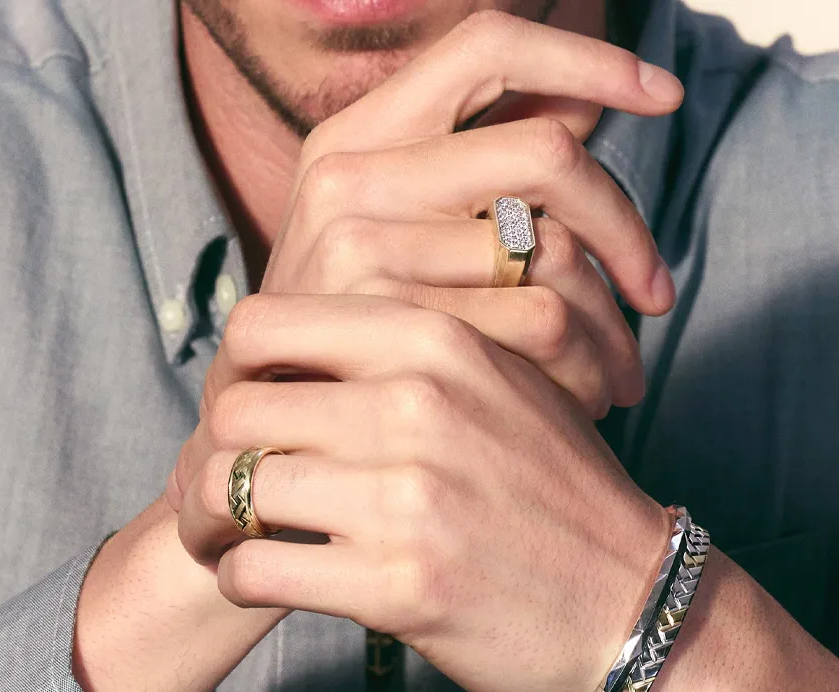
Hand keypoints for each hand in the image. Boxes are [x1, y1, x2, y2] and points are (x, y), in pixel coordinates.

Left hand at [171, 294, 671, 691]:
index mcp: (434, 337)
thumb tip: (282, 351)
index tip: (246, 412)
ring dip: (211, 522)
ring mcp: (409, 495)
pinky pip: (256, 569)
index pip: (264, 322)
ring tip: (227, 537)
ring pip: (228, 487)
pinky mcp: (402, 584)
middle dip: (211, 453)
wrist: (627, 598)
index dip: (233, 369)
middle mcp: (417, 402)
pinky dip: (240, 577)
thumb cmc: (550, 489)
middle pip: (234, 408)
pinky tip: (262, 577)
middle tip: (219, 487)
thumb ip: (398, 352)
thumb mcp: (496, 382)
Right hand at [253, 11, 683, 417]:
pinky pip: (533, 316)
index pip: (488, 47)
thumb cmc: (342, 332)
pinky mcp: (380, 320)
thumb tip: (585, 112)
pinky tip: (585, 398)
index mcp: (356, 134)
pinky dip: (582, 359)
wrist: (252, 419)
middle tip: (657, 295)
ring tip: (622, 372)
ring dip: (610, 318)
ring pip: (549, 248)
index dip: (587, 59)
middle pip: (545, 153)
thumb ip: (470, 172)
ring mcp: (357, 245)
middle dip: (626, 226)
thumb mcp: (384, 237)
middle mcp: (349, 174)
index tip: (664, 97)